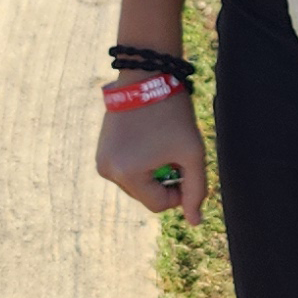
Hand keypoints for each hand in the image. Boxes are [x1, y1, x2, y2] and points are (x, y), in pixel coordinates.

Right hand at [96, 89, 206, 225]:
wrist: (147, 75)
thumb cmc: (173, 114)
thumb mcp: (192, 152)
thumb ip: (196, 189)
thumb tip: (196, 222)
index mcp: (128, 175)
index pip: (159, 205)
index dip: (179, 190)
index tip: (186, 165)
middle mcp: (107, 172)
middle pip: (146, 195)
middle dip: (164, 178)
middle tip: (173, 149)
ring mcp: (100, 161)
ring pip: (136, 183)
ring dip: (152, 170)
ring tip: (159, 141)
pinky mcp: (100, 151)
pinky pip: (126, 169)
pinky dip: (140, 161)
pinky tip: (148, 138)